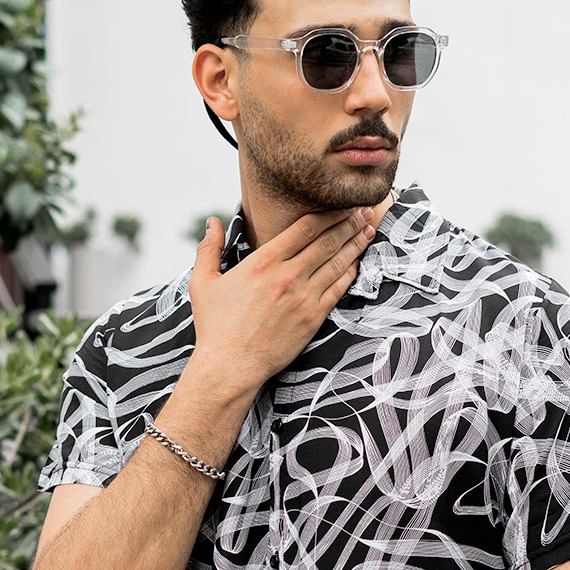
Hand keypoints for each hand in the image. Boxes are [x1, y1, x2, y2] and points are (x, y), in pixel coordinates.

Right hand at [188, 207, 374, 398]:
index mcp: (263, 262)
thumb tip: (212, 222)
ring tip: (367, 229)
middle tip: (363, 209)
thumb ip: (208, 249)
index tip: (340, 204)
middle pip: (327, 240)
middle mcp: (288, 275)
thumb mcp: (203, 283)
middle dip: (348, 222)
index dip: (328, 213)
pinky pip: (338, 289)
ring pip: (337, 262)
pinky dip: (350, 272)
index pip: (306, 227)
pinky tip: (357, 262)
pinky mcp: (313, 318)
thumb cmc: (215, 327)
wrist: (231, 366)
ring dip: (355, 243)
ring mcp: (304, 297)